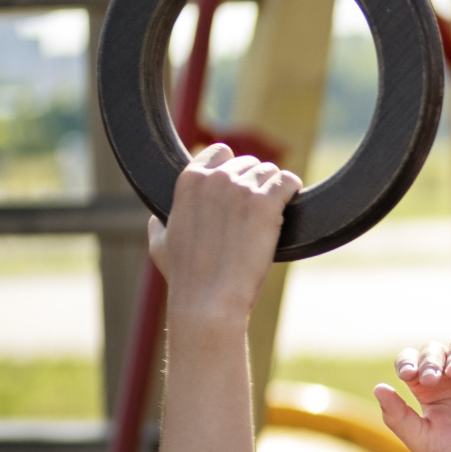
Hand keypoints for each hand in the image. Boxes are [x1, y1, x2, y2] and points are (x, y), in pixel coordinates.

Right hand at [146, 143, 296, 326]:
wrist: (209, 299)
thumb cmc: (185, 277)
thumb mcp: (160, 245)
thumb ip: (159, 223)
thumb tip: (158, 219)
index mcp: (189, 181)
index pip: (220, 152)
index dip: (232, 168)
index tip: (239, 187)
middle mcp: (215, 178)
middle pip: (249, 164)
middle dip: (254, 184)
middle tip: (255, 211)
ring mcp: (241, 189)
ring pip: (270, 172)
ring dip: (273, 189)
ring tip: (271, 213)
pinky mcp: (266, 204)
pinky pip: (289, 181)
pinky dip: (292, 189)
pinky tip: (291, 201)